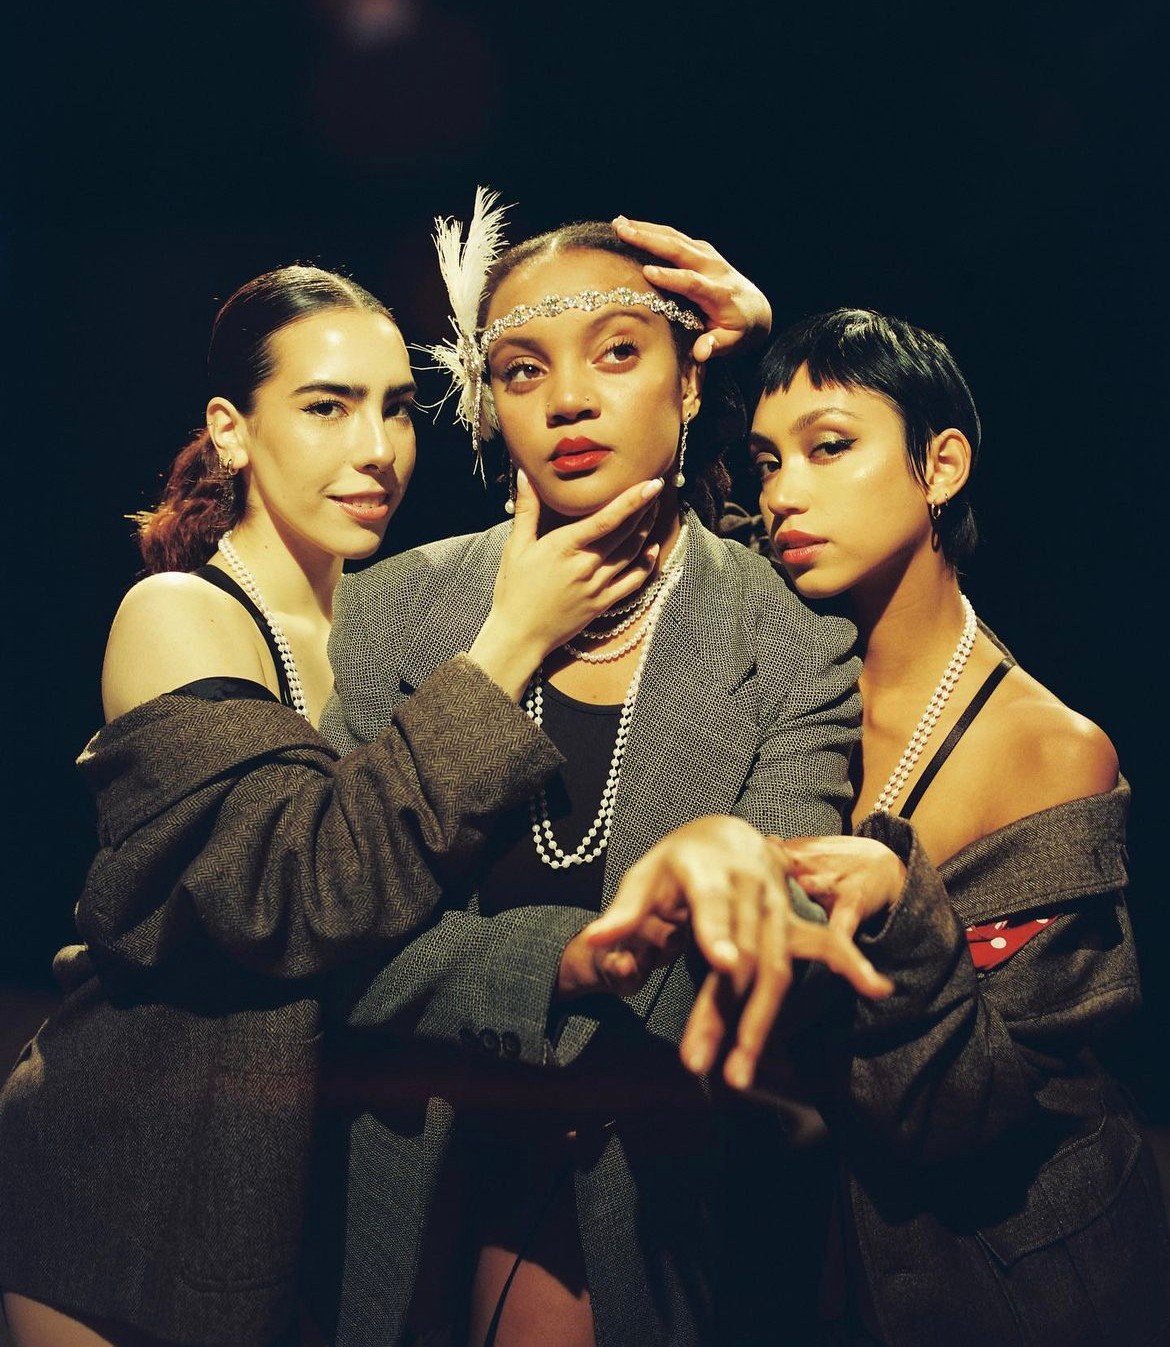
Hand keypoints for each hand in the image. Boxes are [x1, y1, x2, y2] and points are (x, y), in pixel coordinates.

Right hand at [467, 471, 663, 698]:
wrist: (519, 635)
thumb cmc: (513, 590)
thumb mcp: (515, 547)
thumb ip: (526, 509)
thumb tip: (526, 474)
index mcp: (564, 547)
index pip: (607, 519)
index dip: (632, 500)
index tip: (652, 483)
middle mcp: (586, 565)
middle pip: (625, 533)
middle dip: (643, 509)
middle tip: (655, 490)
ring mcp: (597, 586)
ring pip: (632, 554)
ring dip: (646, 531)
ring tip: (653, 511)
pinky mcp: (603, 604)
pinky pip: (633, 582)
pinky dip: (646, 564)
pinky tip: (653, 550)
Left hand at [582, 817, 893, 1089]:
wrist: (725, 834)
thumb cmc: (678, 862)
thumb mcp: (645, 878)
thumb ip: (623, 915)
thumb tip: (591, 941)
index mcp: (709, 871)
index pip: (714, 906)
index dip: (719, 934)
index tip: (723, 965)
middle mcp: (750, 888)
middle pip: (742, 958)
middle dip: (724, 1014)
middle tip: (698, 1064)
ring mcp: (778, 907)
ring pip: (774, 970)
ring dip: (758, 1025)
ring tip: (737, 1076)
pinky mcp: (793, 924)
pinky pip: (823, 947)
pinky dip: (852, 964)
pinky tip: (876, 988)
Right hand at [612, 216, 771, 361]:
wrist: (756, 309)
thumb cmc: (739, 330)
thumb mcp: (732, 343)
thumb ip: (715, 346)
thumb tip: (700, 353)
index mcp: (720, 294)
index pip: (693, 282)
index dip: (671, 277)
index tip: (648, 272)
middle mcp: (714, 268)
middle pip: (681, 250)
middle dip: (650, 240)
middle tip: (622, 232)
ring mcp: (708, 255)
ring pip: (676, 238)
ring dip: (647, 229)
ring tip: (619, 224)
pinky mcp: (701, 250)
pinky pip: (675, 237)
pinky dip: (653, 230)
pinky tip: (632, 226)